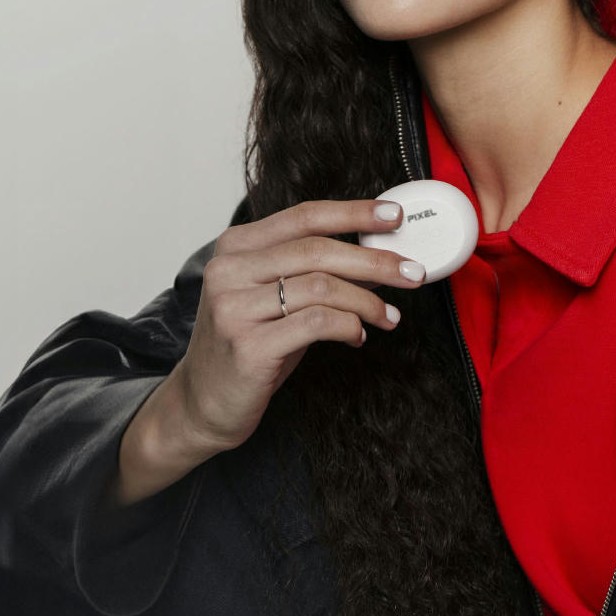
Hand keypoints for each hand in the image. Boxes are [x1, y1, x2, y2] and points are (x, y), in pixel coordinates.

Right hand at [173, 198, 423, 455]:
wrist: (203, 403)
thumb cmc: (251, 343)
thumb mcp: (277, 296)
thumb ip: (315, 270)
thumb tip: (379, 255)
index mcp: (236, 246)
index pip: (305, 216)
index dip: (354, 213)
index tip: (393, 216)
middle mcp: (229, 270)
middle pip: (318, 250)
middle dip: (375, 260)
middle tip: (412, 272)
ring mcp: (234, 307)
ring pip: (321, 286)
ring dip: (368, 301)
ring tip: (389, 316)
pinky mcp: (247, 346)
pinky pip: (316, 323)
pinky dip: (349, 325)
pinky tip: (359, 336)